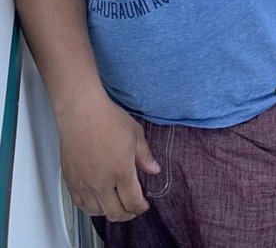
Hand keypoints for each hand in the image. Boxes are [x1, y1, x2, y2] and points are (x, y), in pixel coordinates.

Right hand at [57, 94, 160, 221]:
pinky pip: (80, 204)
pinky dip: (90, 207)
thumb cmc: (107, 118)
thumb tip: (153, 170)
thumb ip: (145, 156)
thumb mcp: (135, 134)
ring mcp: (84, 183)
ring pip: (97, 212)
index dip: (140, 207)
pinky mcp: (71, 180)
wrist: (81, 112)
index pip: (132, 202)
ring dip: (109, 212)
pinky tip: (97, 201)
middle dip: (127, 214)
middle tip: (132, 209)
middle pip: (115, 212)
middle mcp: (101, 182)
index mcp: (121, 171)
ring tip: (116, 205)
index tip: (144, 205)